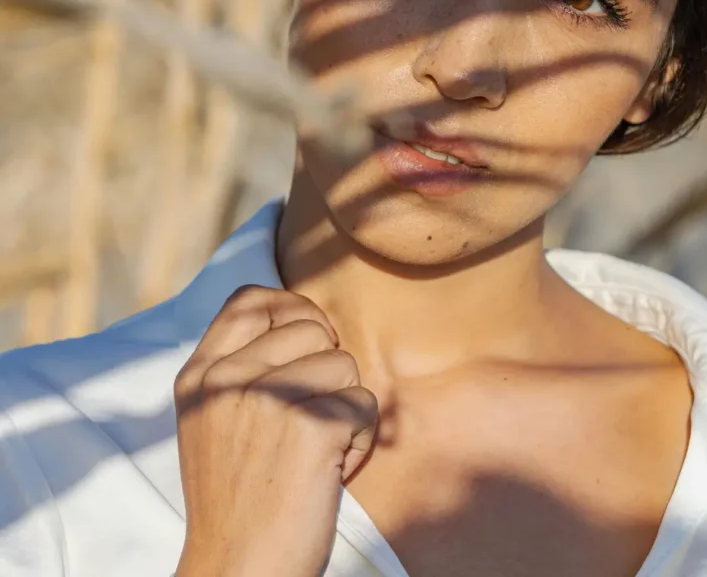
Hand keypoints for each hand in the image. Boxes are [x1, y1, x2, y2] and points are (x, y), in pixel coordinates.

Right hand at [173, 285, 377, 576]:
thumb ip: (240, 368)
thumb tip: (304, 319)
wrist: (238, 572)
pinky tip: (332, 471)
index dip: (291, 309)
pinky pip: (364, 403)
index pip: (249, 299)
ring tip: (317, 451)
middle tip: (309, 420)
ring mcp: (266, 400)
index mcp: (199, 377)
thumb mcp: (212, 422)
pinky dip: (362, 440)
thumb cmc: (239, 499)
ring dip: (345, 407)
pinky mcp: (310, 427)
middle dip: (326, 369)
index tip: (307, 341)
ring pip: (344, 363)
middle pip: (310, 327)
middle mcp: (226, 381)